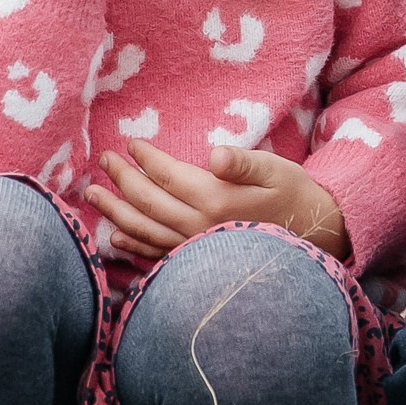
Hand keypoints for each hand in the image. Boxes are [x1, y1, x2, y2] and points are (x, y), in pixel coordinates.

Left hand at [82, 137, 350, 262]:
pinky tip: (116, 236)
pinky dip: (133, 244)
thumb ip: (242, 162)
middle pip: (149, 202)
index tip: (130, 144)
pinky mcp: (198, 260)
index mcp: (216, 200)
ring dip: (115, 211)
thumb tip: (215, 154)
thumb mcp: (274, 169)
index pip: (168, 176)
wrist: (312, 235)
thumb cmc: (293, 194)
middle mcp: (199, 228)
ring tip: (92, 195)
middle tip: (103, 161)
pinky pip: (156, 253)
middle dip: (122, 180)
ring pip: (145, 230)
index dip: (146, 159)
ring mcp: (196, 248)